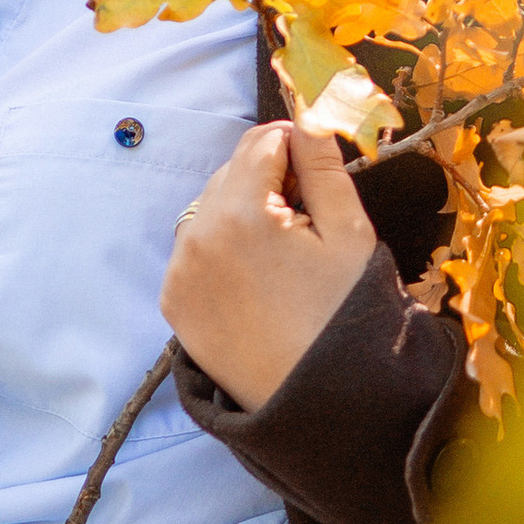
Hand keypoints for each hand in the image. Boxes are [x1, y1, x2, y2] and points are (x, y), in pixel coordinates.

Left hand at [160, 122, 378, 414]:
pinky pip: (194, 251)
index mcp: (242, 214)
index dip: (293, 146)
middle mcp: (197, 238)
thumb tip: (308, 117)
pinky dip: (221, 251)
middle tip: (307, 220)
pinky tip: (258, 279)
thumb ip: (323, 166)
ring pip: (209, 211)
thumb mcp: (349, 233)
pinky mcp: (174, 304)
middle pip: (231, 174)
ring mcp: (180, 273)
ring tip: (283, 255)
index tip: (316, 169)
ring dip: (241, 214)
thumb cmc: (346, 316)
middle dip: (267, 181)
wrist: (325, 405)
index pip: (260, 142)